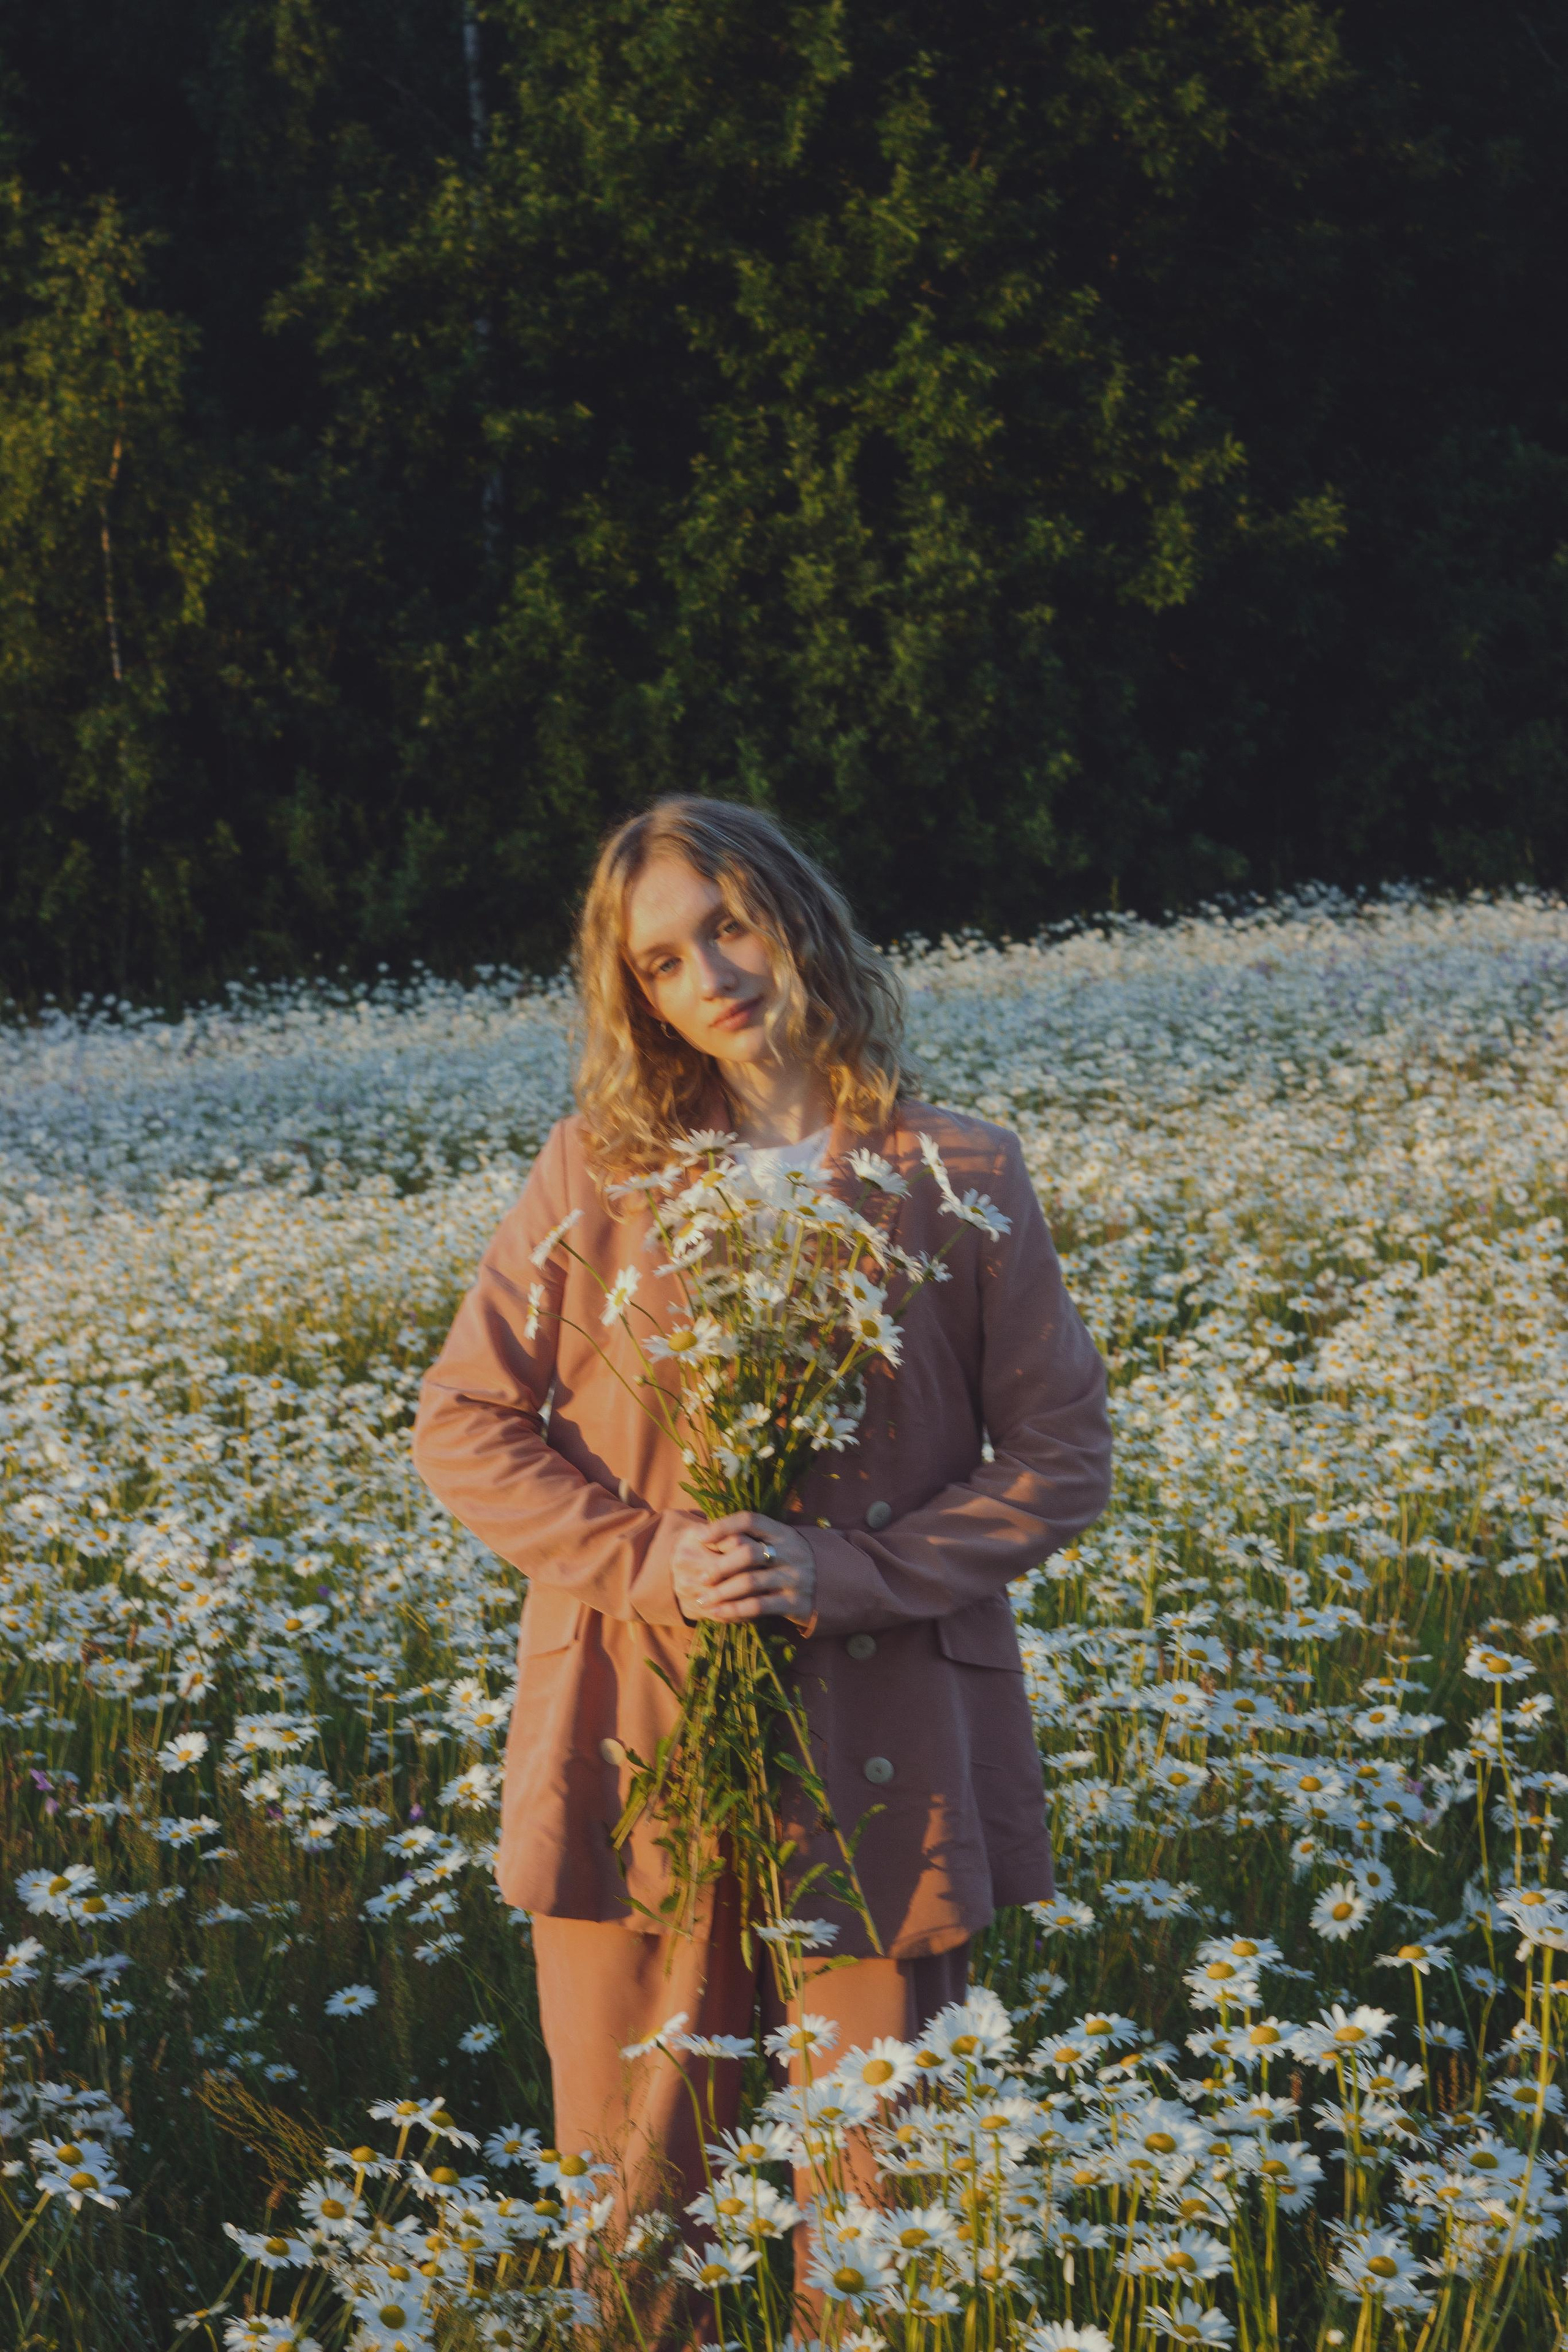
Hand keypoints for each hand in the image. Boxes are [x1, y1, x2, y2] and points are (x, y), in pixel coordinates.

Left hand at [669, 1511, 816, 1628]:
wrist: (845, 1585)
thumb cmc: (800, 1562)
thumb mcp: (785, 1543)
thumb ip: (758, 1538)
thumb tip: (715, 1533)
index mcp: (784, 1533)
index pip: (750, 1520)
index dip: (723, 1526)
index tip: (700, 1537)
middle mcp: (790, 1552)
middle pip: (747, 1553)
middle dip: (719, 1566)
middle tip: (700, 1578)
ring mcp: (795, 1578)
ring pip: (750, 1583)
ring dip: (721, 1593)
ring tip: (703, 1600)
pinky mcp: (796, 1603)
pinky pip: (759, 1607)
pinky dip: (735, 1611)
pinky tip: (719, 1614)